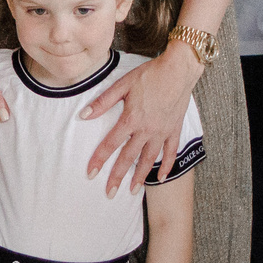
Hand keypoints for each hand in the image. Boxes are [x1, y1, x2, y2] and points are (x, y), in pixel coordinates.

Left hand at [82, 47, 202, 195]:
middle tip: (109, 193)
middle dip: (117, 177)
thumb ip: (103, 102)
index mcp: (131, 119)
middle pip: (129, 157)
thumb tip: (84, 115)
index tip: (91, 174)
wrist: (178, 70)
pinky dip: (166, 165)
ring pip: (149, 159)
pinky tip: (161, 177)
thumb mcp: (122, 85)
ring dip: (140, 176)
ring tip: (132, 191)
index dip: (99, 159)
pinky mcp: (174, 130)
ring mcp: (162, 132)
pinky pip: (170, 152)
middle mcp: (146, 130)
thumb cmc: (150, 75)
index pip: (110, 144)